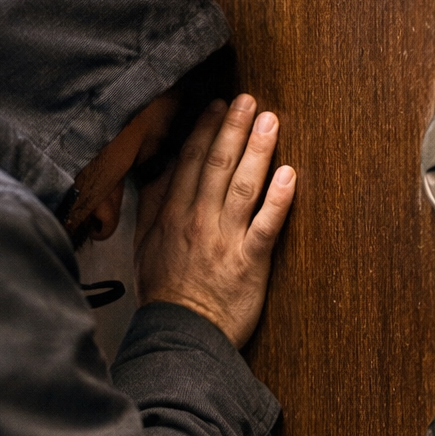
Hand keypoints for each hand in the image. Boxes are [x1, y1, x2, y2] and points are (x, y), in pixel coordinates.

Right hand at [134, 95, 294, 347]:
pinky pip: (266, 226)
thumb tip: (159, 172)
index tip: (218, 107)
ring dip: (258, 151)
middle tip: (249, 101)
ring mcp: (225, 241)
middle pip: (217, 166)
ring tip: (271, 123)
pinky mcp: (249, 263)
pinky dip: (279, 200)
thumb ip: (152, 206)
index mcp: (173, 217)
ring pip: (242, 187)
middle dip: (234, 129)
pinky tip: (290, 175)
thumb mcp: (144, 247)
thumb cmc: (165, 294)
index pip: (189, 164)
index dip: (205, 131)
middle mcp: (198, 222)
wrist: (180, 335)